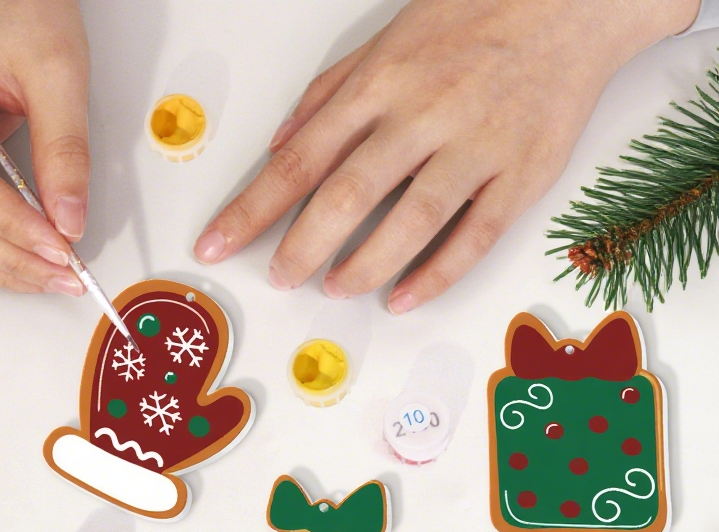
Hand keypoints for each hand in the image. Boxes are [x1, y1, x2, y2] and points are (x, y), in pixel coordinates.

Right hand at [0, 0, 88, 293]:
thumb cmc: (24, 11)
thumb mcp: (58, 73)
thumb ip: (65, 150)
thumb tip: (69, 221)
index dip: (10, 226)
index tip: (59, 249)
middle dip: (11, 257)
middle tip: (66, 276)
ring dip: (0, 265)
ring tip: (52, 277)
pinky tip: (27, 263)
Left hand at [194, 0, 699, 311]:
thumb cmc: (473, 17)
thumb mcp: (387, 40)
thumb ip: (329, 96)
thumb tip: (279, 146)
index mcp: (380, 85)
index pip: (300, 160)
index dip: (251, 209)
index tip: (215, 245)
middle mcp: (423, 116)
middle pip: (347, 195)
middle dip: (301, 246)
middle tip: (279, 278)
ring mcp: (476, 147)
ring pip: (410, 221)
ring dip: (364, 265)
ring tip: (334, 288)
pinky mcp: (522, 174)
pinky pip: (474, 236)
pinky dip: (435, 274)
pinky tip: (402, 299)